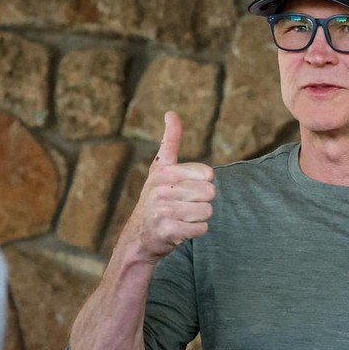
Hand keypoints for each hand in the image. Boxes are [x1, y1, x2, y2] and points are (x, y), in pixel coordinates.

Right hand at [122, 111, 215, 262]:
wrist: (139, 236)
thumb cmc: (157, 198)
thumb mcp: (160, 168)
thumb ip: (169, 141)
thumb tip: (171, 113)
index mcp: (164, 171)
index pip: (207, 173)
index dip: (202, 183)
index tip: (186, 188)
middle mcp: (161, 188)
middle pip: (210, 193)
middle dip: (202, 201)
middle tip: (184, 205)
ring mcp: (163, 210)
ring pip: (207, 211)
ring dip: (199, 217)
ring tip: (182, 217)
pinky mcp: (167, 230)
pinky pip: (201, 228)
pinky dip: (196, 231)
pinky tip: (181, 229)